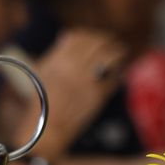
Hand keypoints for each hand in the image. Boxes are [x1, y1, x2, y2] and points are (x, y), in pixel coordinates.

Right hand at [13, 29, 127, 159]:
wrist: (48, 129)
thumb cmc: (43, 103)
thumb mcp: (43, 73)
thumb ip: (55, 53)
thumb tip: (66, 36)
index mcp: (58, 59)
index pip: (79, 37)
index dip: (90, 35)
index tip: (96, 38)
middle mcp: (73, 67)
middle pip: (97, 43)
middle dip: (107, 41)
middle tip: (113, 43)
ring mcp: (87, 80)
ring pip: (109, 57)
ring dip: (118, 53)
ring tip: (122, 53)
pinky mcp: (98, 95)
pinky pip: (113, 78)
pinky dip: (118, 74)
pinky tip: (120, 74)